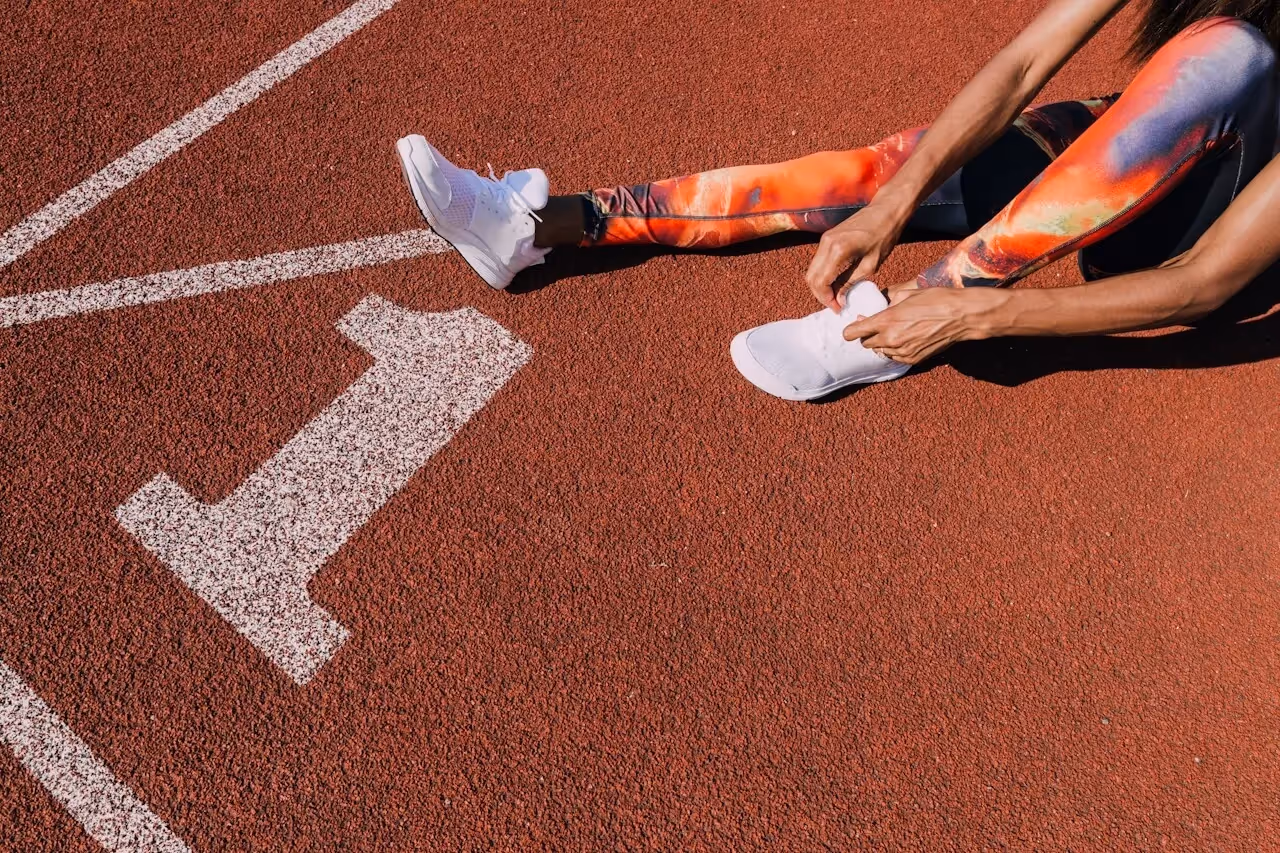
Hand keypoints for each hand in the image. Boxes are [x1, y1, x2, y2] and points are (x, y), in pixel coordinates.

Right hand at [805, 202, 908, 310]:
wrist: (886, 210)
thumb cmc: (884, 235)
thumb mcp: (870, 265)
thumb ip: (851, 282)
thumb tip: (840, 299)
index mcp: (837, 250)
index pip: (821, 282)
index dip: (827, 299)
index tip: (838, 308)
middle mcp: (826, 243)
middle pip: (811, 278)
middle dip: (821, 295)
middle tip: (836, 305)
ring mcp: (825, 239)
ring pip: (812, 270)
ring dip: (820, 286)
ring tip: (836, 296)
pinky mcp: (827, 238)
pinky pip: (818, 262)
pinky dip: (823, 275)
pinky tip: (835, 282)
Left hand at [841, 285, 1003, 364]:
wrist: (962, 316)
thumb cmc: (937, 299)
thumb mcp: (908, 293)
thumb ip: (888, 301)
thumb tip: (879, 304)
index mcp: (886, 321)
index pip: (853, 333)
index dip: (851, 329)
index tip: (855, 326)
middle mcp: (890, 339)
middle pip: (865, 343)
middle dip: (868, 335)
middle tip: (877, 325)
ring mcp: (902, 352)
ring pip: (880, 351)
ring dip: (882, 343)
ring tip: (896, 331)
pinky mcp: (913, 359)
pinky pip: (895, 357)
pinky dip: (896, 349)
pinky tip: (906, 338)